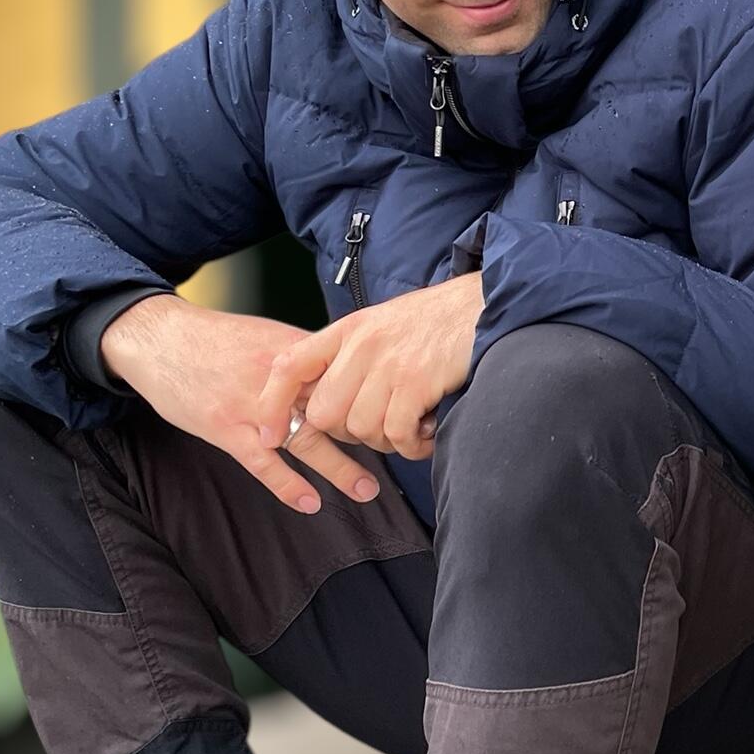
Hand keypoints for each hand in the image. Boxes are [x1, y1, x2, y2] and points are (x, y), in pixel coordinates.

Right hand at [99, 295, 381, 513]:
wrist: (159, 338)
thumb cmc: (216, 341)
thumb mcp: (268, 337)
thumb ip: (307, 361)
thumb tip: (350, 376)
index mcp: (295, 353)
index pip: (348, 377)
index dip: (376, 397)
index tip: (403, 414)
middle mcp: (280, 379)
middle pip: (334, 408)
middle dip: (368, 434)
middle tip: (400, 454)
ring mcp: (252, 405)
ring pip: (305, 438)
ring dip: (339, 466)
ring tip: (367, 490)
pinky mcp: (225, 427)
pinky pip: (262, 461)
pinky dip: (286, 484)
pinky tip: (310, 502)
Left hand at [255, 273, 482, 462]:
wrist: (482, 307)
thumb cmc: (436, 322)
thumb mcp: (382, 325)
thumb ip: (351, 356)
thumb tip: (327, 399)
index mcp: (347, 330)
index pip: (289, 367)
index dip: (273, 406)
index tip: (271, 436)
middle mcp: (360, 346)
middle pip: (325, 414)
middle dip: (349, 434)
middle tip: (380, 426)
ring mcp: (387, 364)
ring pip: (361, 430)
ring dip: (387, 442)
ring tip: (412, 429)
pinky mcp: (415, 382)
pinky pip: (396, 434)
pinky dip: (412, 446)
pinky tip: (427, 434)